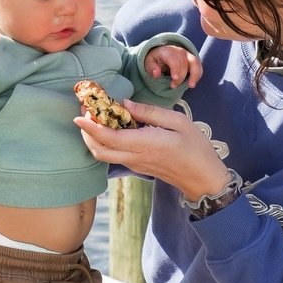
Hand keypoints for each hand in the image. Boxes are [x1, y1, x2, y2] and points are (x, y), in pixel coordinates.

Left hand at [74, 100, 229, 199]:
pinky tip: (111, 127)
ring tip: (95, 117)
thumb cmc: (195, 147)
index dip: (90, 127)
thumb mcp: (178, 121)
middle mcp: (135, 157)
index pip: (108, 138)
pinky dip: (105, 142)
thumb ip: (149, 112)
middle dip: (86, 132)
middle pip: (98, 150)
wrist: (203, 178)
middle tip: (85, 112)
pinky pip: (114, 156)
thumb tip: (125, 104)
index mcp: (145, 144)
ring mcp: (135, 164)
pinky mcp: (137, 166)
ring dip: (93, 138)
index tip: (79, 114)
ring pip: (104, 155)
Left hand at [143, 44, 202, 88]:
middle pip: (184, 63)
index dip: (176, 69)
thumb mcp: (148, 63)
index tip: (174, 79)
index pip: (174, 60)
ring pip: (195, 63)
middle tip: (173, 86)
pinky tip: (192, 83)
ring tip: (191, 85)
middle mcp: (179, 51)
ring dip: (194, 75)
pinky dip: (197, 75)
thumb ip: (151, 68)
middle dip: (181, 76)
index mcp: (167, 52)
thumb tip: (156, 73)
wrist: (161, 53)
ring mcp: (187, 55)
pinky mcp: (192, 60)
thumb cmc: (155, 59)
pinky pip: (198, 66)